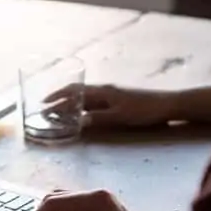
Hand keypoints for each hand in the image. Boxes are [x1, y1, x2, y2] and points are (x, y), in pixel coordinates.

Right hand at [45, 84, 175, 128]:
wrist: (167, 104)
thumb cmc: (143, 111)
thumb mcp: (119, 117)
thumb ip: (98, 118)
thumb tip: (77, 121)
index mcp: (102, 92)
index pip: (74, 93)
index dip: (58, 99)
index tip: (43, 105)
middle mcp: (104, 89)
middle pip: (76, 91)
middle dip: (59, 97)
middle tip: (45, 106)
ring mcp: (111, 93)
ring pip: (84, 95)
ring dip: (70, 100)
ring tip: (59, 108)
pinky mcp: (117, 98)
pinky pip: (92, 98)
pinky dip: (81, 103)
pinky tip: (82, 111)